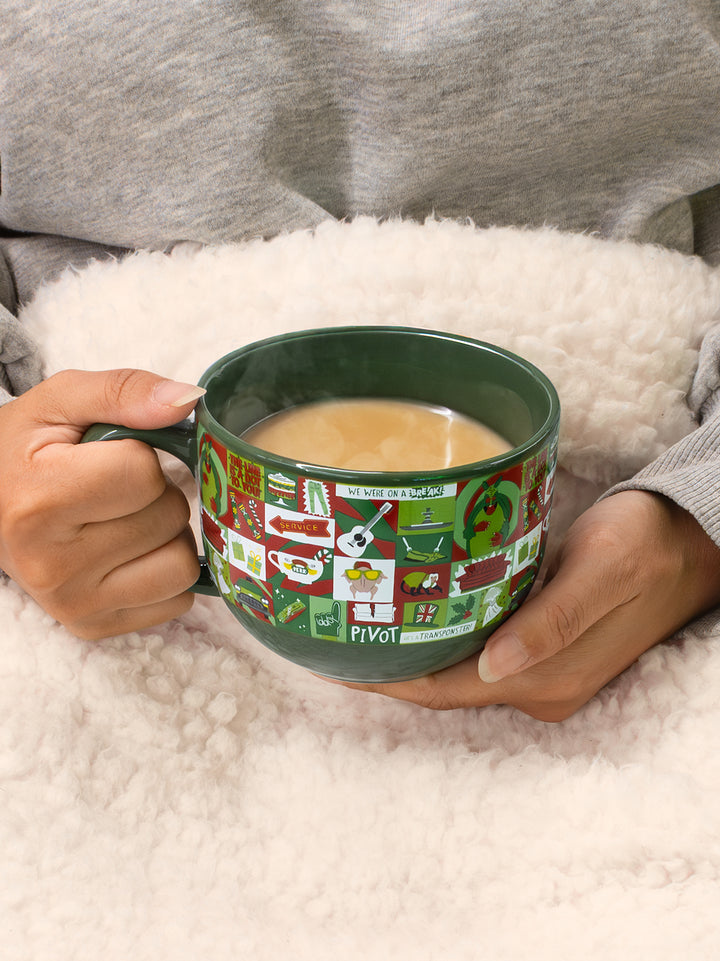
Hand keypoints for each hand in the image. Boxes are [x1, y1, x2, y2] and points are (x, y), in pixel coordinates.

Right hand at [0, 368, 204, 638]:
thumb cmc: (25, 450)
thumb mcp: (61, 400)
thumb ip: (125, 390)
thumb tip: (188, 400)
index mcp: (39, 500)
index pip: (144, 474)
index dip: (140, 456)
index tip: (106, 456)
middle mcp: (52, 565)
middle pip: (168, 518)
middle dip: (155, 494)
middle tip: (114, 490)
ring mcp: (73, 604)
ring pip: (182, 565)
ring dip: (167, 535)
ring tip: (124, 519)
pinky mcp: (93, 628)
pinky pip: (177, 600)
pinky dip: (164, 571)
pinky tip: (128, 553)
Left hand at [334, 491, 719, 720]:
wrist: (686, 546)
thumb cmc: (643, 547)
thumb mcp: (602, 574)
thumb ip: (553, 622)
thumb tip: (494, 667)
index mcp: (548, 677)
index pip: (447, 689)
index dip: (388, 682)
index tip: (336, 663)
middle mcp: (538, 686)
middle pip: (443, 688)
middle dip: (386, 672)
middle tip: (330, 639)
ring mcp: (540, 672)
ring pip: (456, 673)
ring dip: (407, 657)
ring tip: (354, 630)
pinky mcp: (541, 650)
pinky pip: (475, 655)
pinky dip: (436, 643)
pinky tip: (409, 621)